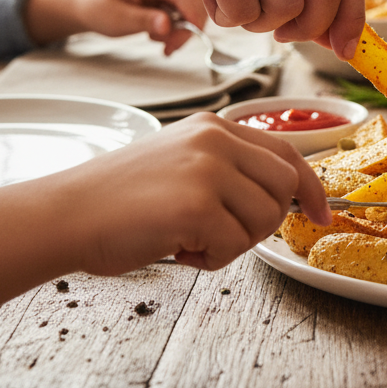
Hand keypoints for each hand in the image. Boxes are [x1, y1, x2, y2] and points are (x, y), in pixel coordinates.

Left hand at [24, 0, 208, 53]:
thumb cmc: (99, 9)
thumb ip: (144, 20)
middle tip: (168, 48)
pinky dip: (177, 30)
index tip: (179, 42)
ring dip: (181, 31)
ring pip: (192, 11)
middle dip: (186, 29)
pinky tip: (160, 36)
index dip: (191, 19)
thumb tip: (167, 26)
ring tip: (156, 40)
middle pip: (195, 4)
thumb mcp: (118, 18)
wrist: (88, 7)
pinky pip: (184, 14)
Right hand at [61, 113, 330, 275]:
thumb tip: (281, 197)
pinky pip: (236, 245)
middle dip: (268, 221)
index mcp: (216, 127)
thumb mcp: (183, 161)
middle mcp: (217, 140)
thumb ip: (229, 169)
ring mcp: (209, 169)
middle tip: (227, 235)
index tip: (322, 212)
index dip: (311, 187)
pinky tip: (180, 249)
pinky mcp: (197, 203)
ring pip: (266, 218)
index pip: (287, 152)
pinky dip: (213, 259)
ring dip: (236, 244)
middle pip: (285, 186)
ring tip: (193, 240)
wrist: (65, 213)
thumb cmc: (119, 199)